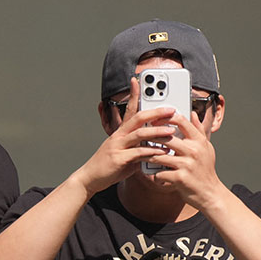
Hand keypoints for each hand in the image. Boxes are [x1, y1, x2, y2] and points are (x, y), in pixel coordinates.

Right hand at [72, 77, 174, 195]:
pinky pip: (138, 153)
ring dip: (157, 131)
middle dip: (156, 112)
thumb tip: (154, 148)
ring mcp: (118, 146)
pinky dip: (151, 151)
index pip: (129, 109)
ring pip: (139, 133)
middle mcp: (118, 136)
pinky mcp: (119, 159)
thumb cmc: (108, 167)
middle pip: (138, 118)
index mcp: (120, 132)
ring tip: (171, 131)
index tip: (137, 81)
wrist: (89, 179)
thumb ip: (138, 149)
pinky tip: (162, 152)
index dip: (133, 94)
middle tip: (171, 110)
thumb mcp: (124, 154)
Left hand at [148, 104, 222, 208]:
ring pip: (159, 155)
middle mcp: (193, 151)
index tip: (155, 120)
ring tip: (142, 156)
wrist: (210, 193)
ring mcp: (186, 164)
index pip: (181, 121)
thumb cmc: (205, 170)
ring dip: (148, 156)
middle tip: (142, 138)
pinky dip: (155, 175)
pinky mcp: (180, 178)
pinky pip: (160, 173)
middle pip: (166, 137)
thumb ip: (198, 130)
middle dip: (151, 137)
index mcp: (199, 141)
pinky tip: (155, 176)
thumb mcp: (206, 148)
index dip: (165, 118)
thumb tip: (193, 114)